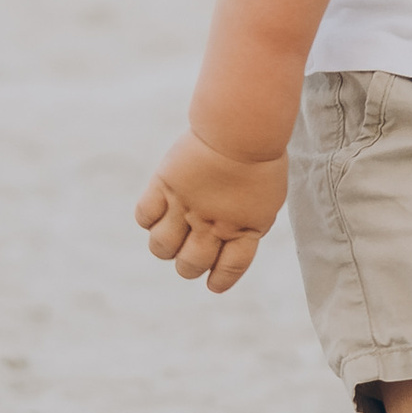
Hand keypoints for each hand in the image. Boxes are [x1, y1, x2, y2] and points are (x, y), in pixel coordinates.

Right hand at [134, 132, 287, 293]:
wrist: (241, 128)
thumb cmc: (260, 158)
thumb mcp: (267, 198)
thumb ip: (249, 224)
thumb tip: (229, 241)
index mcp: (245, 230)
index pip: (228, 269)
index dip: (219, 280)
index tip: (212, 284)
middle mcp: (213, 225)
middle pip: (190, 265)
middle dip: (187, 267)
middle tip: (186, 257)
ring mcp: (187, 207)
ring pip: (161, 247)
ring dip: (164, 247)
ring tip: (169, 235)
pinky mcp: (165, 186)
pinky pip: (144, 217)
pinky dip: (147, 220)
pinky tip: (157, 211)